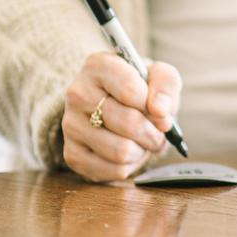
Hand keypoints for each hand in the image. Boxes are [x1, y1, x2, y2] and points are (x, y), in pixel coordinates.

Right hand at [62, 52, 181, 181]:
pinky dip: (131, 165)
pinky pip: (113, 171)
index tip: (159, 110)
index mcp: (98, 66)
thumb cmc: (142, 88)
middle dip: (153, 132)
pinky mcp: (72, 154)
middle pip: (128, 123)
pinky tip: (129, 151)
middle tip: (157, 131)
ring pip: (121, 151)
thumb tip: (160, 111)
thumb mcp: (159, 76)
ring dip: (142, 150)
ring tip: (143, 140)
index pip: (131, 91)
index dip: (154, 106)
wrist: (117, 106)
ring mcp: (70, 125)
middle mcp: (77, 93)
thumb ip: (166, 86)